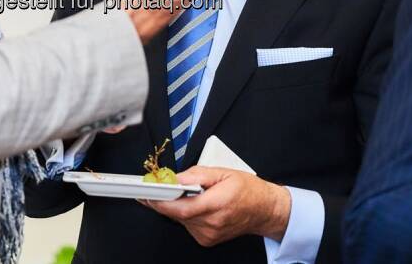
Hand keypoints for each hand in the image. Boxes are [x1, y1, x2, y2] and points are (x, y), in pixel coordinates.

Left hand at [142, 166, 291, 246]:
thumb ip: (196, 174)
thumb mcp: (222, 172)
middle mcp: (212, 223)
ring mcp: (209, 234)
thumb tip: (175, 178)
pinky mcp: (206, 239)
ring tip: (185, 193)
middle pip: (177, 213)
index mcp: (217, 204)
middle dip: (164, 199)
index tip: (147, 194)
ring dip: (176, 206)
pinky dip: (185, 213)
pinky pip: (186, 224)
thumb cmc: (247, 190)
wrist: (264, 210)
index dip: (161, 202)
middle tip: (155, 187)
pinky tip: (193, 204)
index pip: (181, 208)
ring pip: (180, 219)